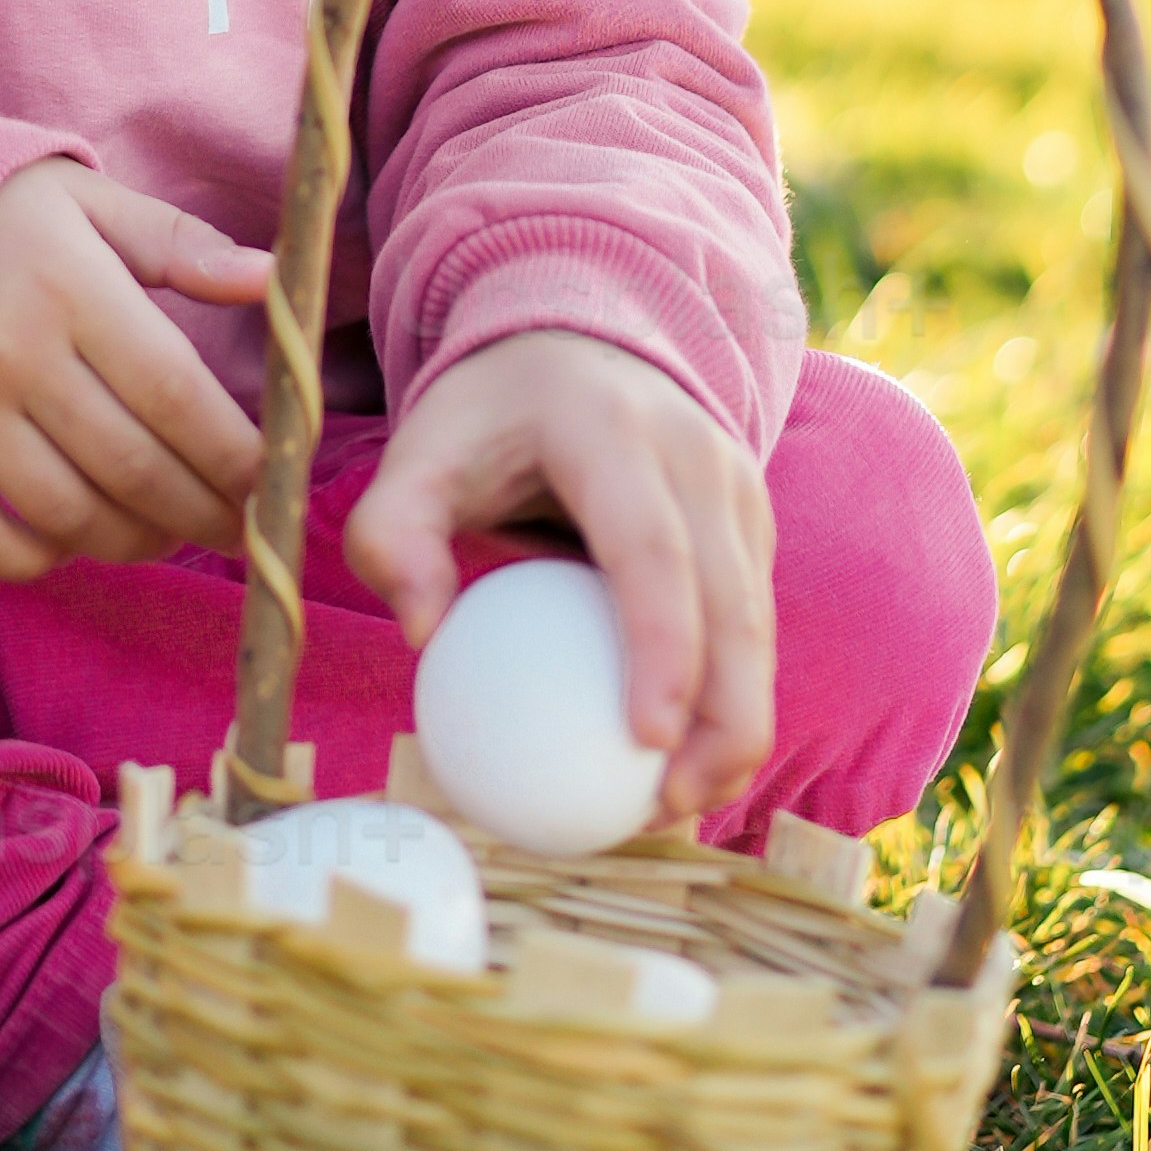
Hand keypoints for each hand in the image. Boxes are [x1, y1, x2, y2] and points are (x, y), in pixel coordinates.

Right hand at [0, 162, 271, 578]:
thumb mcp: (90, 201)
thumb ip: (181, 242)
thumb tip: (270, 281)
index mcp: (68, 283)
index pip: (174, 393)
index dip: (233, 455)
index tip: (270, 484)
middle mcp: (7, 350)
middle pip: (130, 467)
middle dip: (201, 513)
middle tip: (237, 529)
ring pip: (67, 514)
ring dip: (133, 541)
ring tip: (165, 531)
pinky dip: (38, 559)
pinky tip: (75, 538)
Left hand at [343, 337, 776, 827]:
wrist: (573, 343)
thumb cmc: (487, 419)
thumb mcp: (419, 452)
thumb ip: (392, 532)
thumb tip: (422, 633)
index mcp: (610, 430)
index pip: (651, 549)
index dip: (662, 647)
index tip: (645, 742)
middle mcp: (694, 453)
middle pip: (733, 602)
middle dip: (724, 716)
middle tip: (671, 807)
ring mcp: (737, 486)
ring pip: (758, 622)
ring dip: (736, 722)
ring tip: (679, 805)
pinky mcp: (752, 523)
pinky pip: (751, 622)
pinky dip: (731, 696)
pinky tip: (686, 762)